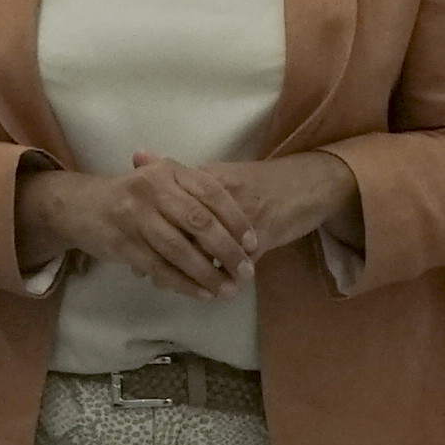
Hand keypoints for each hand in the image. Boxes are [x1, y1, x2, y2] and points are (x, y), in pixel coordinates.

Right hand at [25, 164, 250, 296]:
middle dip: (228, 251)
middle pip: (199, 223)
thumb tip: (240, 221)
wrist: (79, 206)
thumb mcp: (161, 181)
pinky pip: (160, 268)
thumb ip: (195, 193)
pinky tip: (201, 294)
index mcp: (168, 170)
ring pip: (180, 250)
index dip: (236, 219)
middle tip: (247, 272)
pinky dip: (183, 283)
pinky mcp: (123, 244)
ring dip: (208, 274)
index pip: (212, 193)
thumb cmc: (132, 196)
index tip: (253, 243)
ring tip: (228, 290)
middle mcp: (152, 189)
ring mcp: (135, 217)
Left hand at [151, 147, 355, 268]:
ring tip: (181, 286)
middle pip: (183, 231)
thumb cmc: (260, 182)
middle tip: (148, 274)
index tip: (137, 249)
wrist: (307, 185)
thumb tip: (138, 154)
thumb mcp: (219, 172)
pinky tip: (216, 290)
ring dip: (192, 273)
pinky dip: (224, 279)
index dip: (151, 230)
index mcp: (208, 178)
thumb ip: (180, 174)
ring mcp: (242, 218)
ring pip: (207, 252)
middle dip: (165, 256)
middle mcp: (221, 197)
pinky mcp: (262, 237)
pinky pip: (236, 264)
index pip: (170, 205)